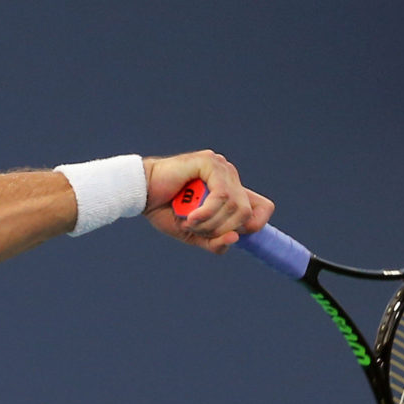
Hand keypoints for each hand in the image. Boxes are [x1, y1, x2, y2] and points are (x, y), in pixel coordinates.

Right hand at [141, 151, 273, 252]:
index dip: (255, 225)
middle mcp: (230, 178)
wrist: (140, 194)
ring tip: (189, 222)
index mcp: (230, 192)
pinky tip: (190, 217)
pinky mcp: (210, 162)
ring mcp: (221, 168)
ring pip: (235, 206)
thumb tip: (235, 239)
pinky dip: (206, 212)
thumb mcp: (194, 234)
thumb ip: (215, 241)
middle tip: (197, 229)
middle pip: (246, 213)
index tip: (232, 235)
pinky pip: (222, 195)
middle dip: (220, 229)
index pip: (263, 208)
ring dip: (210, 222)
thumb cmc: (164, 210)